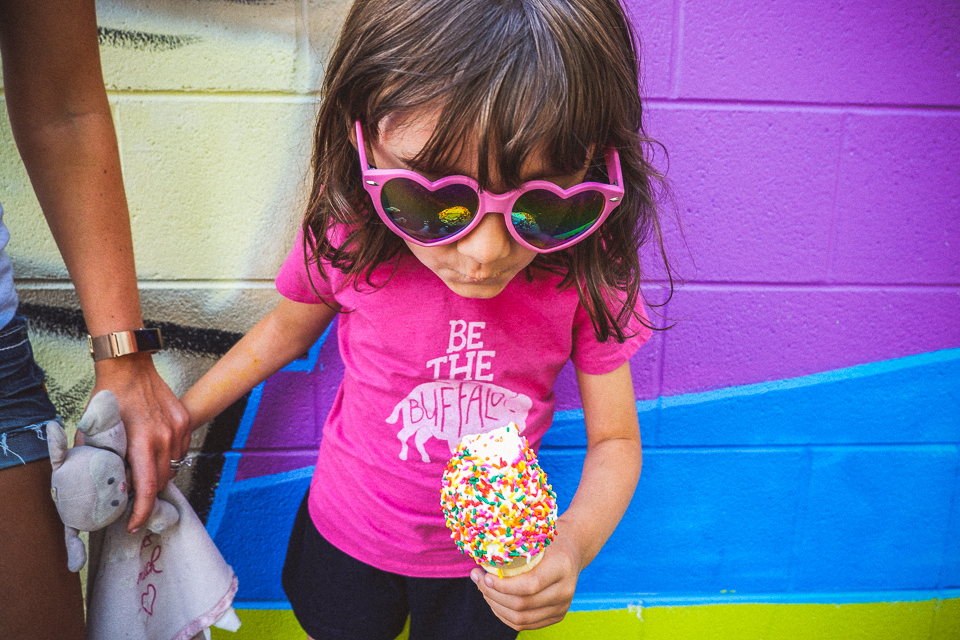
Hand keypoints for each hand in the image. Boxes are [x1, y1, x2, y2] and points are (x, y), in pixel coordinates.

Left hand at [91, 352, 189, 532]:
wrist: (129, 368)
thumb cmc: (107, 399)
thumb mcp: (92, 431)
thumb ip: (95, 460)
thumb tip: (94, 486)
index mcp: (141, 442)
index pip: (148, 488)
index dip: (142, 512)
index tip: (134, 524)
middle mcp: (165, 437)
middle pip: (162, 481)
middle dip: (148, 494)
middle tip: (133, 498)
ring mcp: (178, 429)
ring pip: (173, 468)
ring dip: (159, 475)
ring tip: (143, 472)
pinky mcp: (185, 422)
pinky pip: (180, 452)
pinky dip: (168, 459)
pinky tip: (154, 453)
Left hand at [470, 529, 581, 630]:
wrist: (573, 549)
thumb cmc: (548, 540)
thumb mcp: (536, 537)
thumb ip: (515, 549)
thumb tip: (481, 558)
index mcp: (561, 567)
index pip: (529, 585)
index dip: (502, 585)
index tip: (484, 576)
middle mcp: (565, 590)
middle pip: (522, 605)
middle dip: (493, 595)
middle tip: (477, 580)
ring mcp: (562, 606)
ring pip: (521, 618)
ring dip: (496, 606)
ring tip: (483, 590)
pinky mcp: (557, 616)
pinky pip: (526, 624)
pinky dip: (505, 616)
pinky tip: (495, 601)